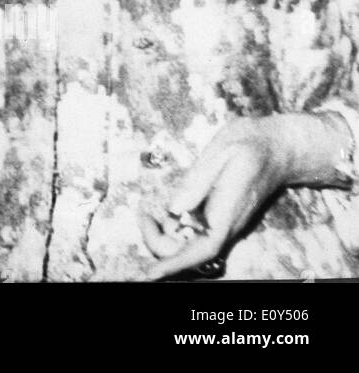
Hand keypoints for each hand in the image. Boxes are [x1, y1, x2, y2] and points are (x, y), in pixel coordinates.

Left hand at [138, 113, 347, 279]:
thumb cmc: (250, 144)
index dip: (175, 264)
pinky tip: (162, 211)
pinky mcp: (217, 218)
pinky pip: (191, 233)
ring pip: (186, 245)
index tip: (151, 274)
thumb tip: (174, 209)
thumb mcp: (223, 153)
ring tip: (147, 212)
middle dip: (158, 241)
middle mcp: (224, 225)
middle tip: (142, 214)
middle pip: (187, 252)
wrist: (276, 147)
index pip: (201, 250)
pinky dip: (172, 227)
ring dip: (162, 235)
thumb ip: (197, 181)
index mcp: (226, 212)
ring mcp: (221, 224)